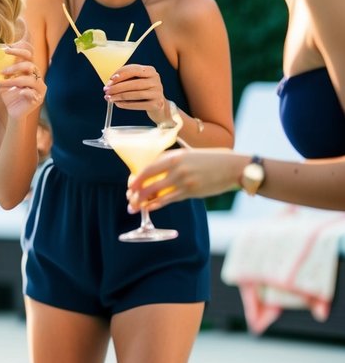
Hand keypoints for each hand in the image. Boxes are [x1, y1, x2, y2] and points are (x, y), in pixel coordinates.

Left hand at [0, 40, 45, 120]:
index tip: (5, 50)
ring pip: (29, 80)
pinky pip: (32, 93)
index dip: (19, 50)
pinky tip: (18, 93)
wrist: (13, 112)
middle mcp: (37, 76)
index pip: (29, 55)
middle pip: (30, 65)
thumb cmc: (9, 95)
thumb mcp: (4, 81)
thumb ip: (2, 72)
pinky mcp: (38, 98)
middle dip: (15, 67)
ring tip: (2, 84)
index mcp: (30, 69)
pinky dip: (24, 92)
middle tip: (2, 71)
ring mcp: (39, 87)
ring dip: (14, 81)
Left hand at [105, 62, 167, 120]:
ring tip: (109, 98)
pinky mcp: (156, 104)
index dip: (121, 74)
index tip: (110, 80)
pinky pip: (138, 104)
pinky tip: (118, 104)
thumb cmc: (144, 91)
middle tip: (106, 91)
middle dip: (117, 87)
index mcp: (150, 71)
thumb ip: (126, 79)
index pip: (133, 70)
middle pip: (134, 83)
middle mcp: (155, 80)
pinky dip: (126, 104)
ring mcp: (157, 92)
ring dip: (119, 96)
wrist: (159, 105)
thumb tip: (109, 83)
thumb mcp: (137, 81)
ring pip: (135, 94)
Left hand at [127, 147, 245, 211]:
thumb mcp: (190, 154)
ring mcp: (184, 180)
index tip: (130, 184)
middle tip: (129, 198)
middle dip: (137, 191)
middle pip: (149, 180)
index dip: (137, 178)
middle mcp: (177, 167)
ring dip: (144, 201)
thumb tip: (158, 166)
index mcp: (175, 155)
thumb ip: (174, 160)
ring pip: (157, 192)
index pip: (149, 167)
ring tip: (135, 207)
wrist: (233, 167)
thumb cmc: (211, 160)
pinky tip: (150, 208)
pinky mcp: (191, 191)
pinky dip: (157, 204)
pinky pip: (170, 199)